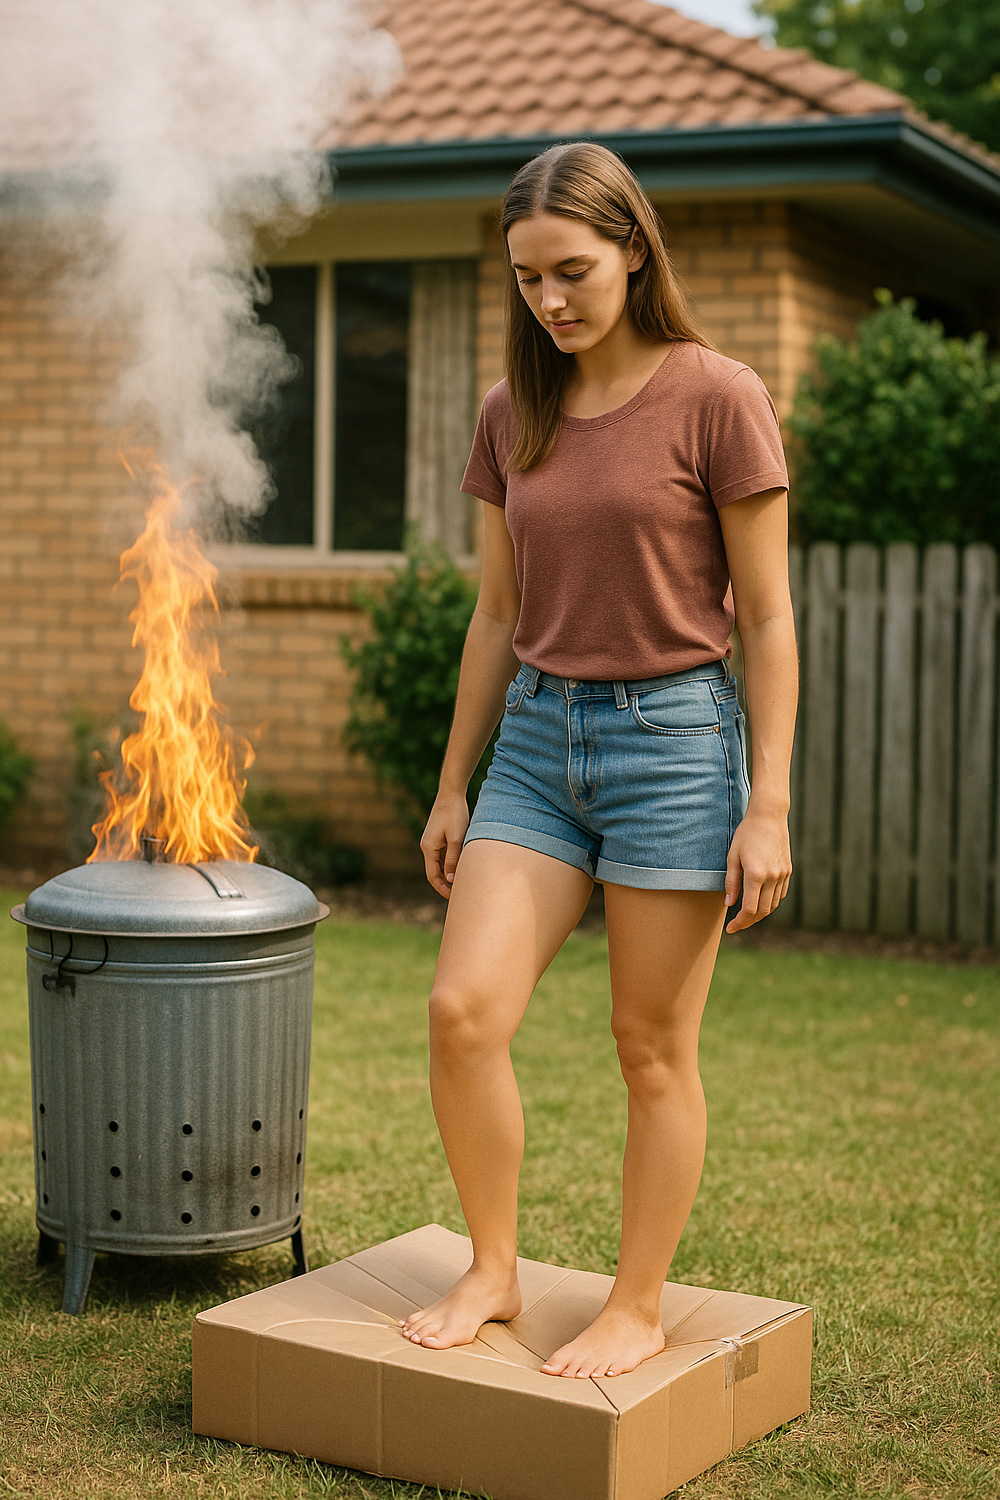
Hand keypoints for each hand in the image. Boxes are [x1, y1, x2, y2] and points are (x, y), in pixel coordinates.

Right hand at [419, 791, 470, 898]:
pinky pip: (442, 855)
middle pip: (434, 872)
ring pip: (439, 864)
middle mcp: (427, 846)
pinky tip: (460, 867)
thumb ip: (453, 859)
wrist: (451, 794)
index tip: (454, 898)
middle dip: (445, 885)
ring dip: (448, 874)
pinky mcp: (437, 837)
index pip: (433, 876)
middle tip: (459, 895)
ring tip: (462, 883)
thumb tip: (450, 879)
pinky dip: (449, 864)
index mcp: (428, 848)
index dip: (442, 889)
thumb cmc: (455, 815)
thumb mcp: (457, 839)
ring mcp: (431, 841)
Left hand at [723, 807, 791, 933]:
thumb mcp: (732, 857)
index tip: (730, 928)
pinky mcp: (788, 871)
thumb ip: (731, 882)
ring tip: (746, 915)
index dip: (739, 922)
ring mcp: (782, 875)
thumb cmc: (746, 834)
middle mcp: (772, 877)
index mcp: (756, 874)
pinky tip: (759, 901)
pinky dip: (770, 902)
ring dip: (760, 914)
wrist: (768, 817)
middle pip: (762, 911)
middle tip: (736, 925)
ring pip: (773, 905)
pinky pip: (780, 894)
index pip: (749, 909)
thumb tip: (729, 904)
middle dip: (749, 922)